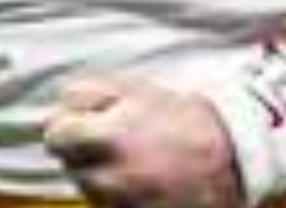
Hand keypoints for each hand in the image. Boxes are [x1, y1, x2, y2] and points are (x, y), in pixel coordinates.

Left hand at [44, 75, 243, 207]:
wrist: (229, 156)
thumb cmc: (181, 118)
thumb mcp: (134, 90)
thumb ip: (88, 94)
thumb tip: (60, 107)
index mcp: (107, 138)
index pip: (56, 138)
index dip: (67, 126)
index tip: (81, 123)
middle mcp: (110, 178)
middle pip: (70, 166)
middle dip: (84, 151)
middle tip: (113, 137)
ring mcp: (123, 205)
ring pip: (89, 189)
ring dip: (100, 174)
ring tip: (132, 158)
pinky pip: (110, 207)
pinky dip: (117, 196)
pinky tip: (140, 180)